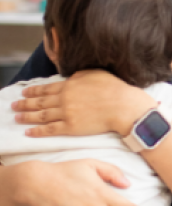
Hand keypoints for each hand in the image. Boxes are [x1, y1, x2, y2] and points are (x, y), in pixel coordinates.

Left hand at [11, 70, 155, 137]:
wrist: (123, 106)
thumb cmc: (114, 88)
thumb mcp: (96, 74)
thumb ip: (80, 75)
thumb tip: (71, 78)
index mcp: (69, 85)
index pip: (46, 89)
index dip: (33, 91)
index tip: (24, 93)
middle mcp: (64, 99)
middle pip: (40, 102)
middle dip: (25, 104)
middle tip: (14, 106)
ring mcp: (66, 113)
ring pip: (41, 115)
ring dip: (27, 117)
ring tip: (17, 118)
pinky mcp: (71, 127)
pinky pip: (50, 129)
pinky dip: (37, 131)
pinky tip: (28, 132)